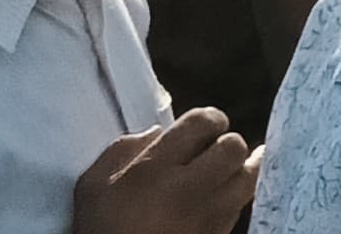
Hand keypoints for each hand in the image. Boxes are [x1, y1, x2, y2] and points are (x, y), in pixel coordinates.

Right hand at [71, 110, 255, 233]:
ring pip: (247, 179)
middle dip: (228, 142)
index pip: (200, 124)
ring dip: (243, 168)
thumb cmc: (100, 229)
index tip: (208, 124)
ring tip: (236, 165)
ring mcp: (208, 216)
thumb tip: (155, 134)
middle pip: (233, 148)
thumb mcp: (92, 186)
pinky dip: (237, 197)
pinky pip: (240, 209)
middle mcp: (188, 189)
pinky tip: (226, 195)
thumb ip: (121, 151)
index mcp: (156, 168)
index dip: (210, 118)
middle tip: (217, 148)